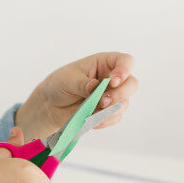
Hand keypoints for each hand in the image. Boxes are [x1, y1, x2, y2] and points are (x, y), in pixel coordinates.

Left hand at [15, 52, 138, 141]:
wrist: (51, 105)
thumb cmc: (60, 84)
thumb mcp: (67, 80)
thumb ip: (82, 83)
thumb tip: (95, 87)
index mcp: (104, 63)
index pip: (125, 61)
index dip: (124, 70)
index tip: (113, 80)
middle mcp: (112, 78)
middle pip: (132, 84)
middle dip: (120, 94)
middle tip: (104, 101)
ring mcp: (113, 95)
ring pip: (124, 103)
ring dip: (111, 110)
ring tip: (93, 113)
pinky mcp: (108, 111)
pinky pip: (115, 117)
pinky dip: (106, 120)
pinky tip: (93, 121)